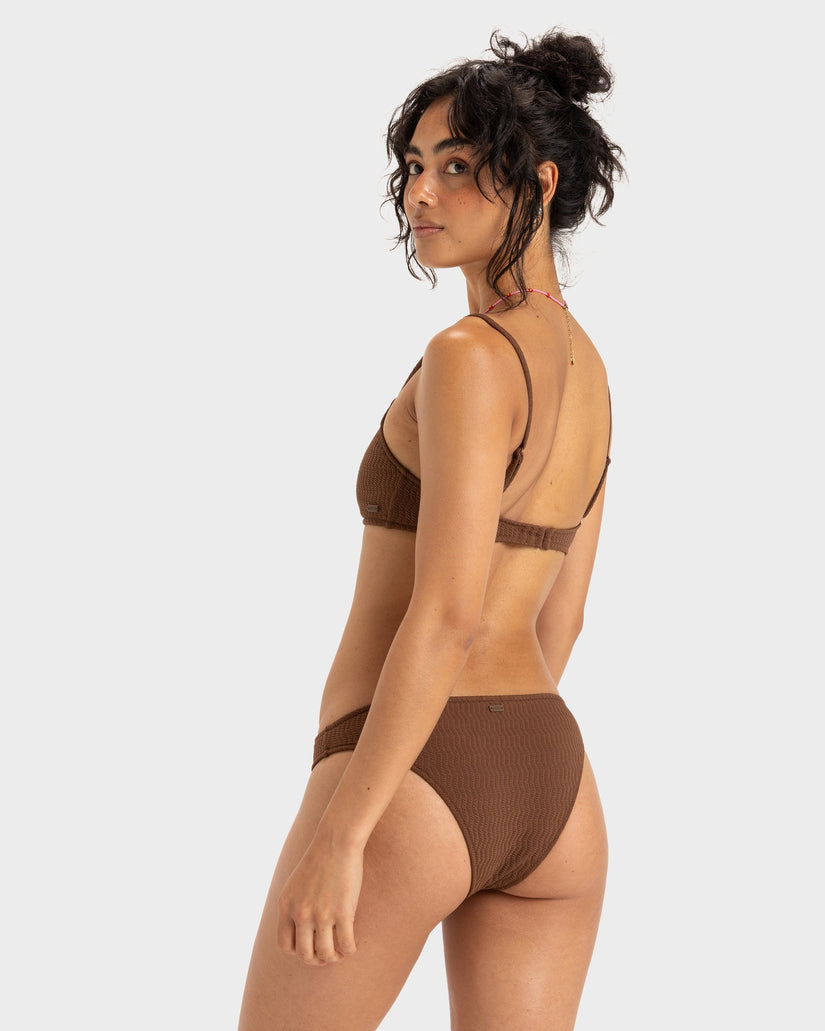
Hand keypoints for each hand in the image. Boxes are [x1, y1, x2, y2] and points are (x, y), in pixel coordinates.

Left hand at [276, 836, 362, 965]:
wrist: (336, 841)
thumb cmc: (320, 859)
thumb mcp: (296, 883)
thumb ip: (294, 905)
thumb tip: (300, 928)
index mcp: (286, 905)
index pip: (285, 945)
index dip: (297, 952)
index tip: (310, 947)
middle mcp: (301, 913)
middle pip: (304, 954)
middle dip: (316, 960)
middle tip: (327, 955)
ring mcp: (322, 914)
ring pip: (325, 954)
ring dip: (333, 958)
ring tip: (340, 953)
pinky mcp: (343, 912)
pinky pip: (346, 944)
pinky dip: (349, 951)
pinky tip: (352, 946)